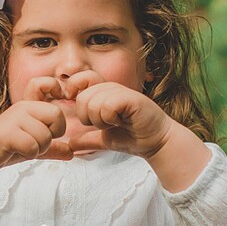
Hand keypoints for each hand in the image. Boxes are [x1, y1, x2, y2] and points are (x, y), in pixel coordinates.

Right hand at [0, 100, 70, 200]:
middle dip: (52, 136)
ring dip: (39, 149)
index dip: (59, 110)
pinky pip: (32, 146)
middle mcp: (23, 107)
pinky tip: (18, 151)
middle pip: (57, 117)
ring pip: (45, 136)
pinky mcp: (7, 133)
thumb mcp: (32, 146)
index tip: (53, 128)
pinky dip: (29, 153)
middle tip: (39, 143)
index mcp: (31, 106)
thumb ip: (52, 149)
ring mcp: (14, 118)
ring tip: (24, 148)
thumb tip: (71, 153)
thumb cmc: (5, 147)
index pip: (53, 98)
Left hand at [54, 70, 210, 190]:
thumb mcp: (104, 138)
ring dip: (101, 121)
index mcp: (103, 92)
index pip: (79, 80)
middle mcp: (111, 87)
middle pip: (82, 98)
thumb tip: (70, 145)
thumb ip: (87, 139)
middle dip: (88, 118)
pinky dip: (110, 119)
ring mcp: (121, 91)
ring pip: (93, 103)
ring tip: (116, 123)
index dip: (74, 93)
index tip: (82, 114)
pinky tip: (122, 121)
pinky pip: (107, 106)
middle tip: (106, 124)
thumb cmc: (133, 137)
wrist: (156, 143)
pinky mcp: (131, 98)